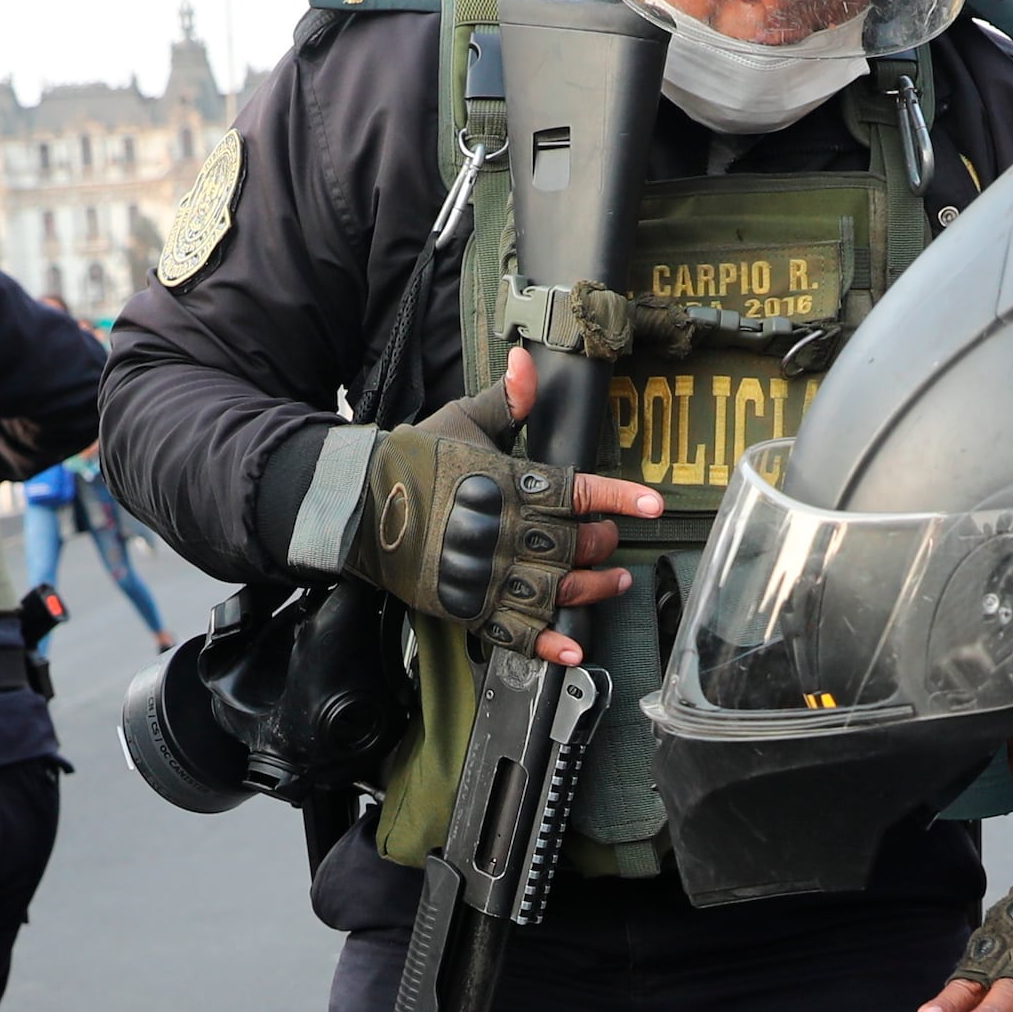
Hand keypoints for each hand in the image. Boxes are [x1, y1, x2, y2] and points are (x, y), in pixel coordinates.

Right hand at [344, 347, 657, 667]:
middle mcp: (506, 532)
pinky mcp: (468, 605)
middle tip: (613, 540)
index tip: (653, 505)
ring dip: (594, 589)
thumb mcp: (461, 420)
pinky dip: (546, 645)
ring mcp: (489, 573)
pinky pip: (515, 631)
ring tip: (614, 582)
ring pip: (557, 590)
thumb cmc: (410, 460)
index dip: (619, 498)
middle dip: (604, 543)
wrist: (359, 504)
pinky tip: (573, 650)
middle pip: (576, 545)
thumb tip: (529, 361)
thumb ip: (505, 401)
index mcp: (510, 485)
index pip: (578, 492)